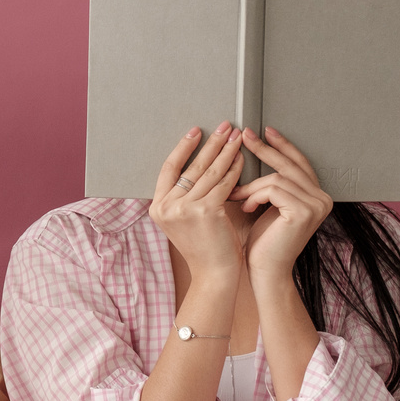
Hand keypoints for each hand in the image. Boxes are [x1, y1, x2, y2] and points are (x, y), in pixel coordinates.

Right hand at [148, 121, 247, 279]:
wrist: (213, 274)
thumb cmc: (205, 248)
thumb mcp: (183, 221)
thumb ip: (184, 197)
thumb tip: (199, 164)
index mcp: (157, 207)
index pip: (169, 168)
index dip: (183, 147)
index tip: (197, 131)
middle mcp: (167, 206)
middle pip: (191, 166)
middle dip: (210, 143)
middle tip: (225, 126)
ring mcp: (184, 209)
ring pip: (208, 172)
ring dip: (225, 151)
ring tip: (236, 136)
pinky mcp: (205, 211)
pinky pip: (223, 184)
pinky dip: (234, 169)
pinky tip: (242, 159)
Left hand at [231, 127, 332, 277]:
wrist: (265, 272)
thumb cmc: (262, 242)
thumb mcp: (267, 205)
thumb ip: (271, 184)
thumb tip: (253, 149)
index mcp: (317, 196)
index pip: (299, 163)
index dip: (282, 146)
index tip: (263, 131)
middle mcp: (323, 199)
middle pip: (290, 165)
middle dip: (265, 149)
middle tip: (243, 134)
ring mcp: (317, 205)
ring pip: (277, 177)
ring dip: (251, 186)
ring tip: (237, 197)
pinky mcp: (304, 211)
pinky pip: (273, 189)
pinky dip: (255, 195)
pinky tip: (246, 209)